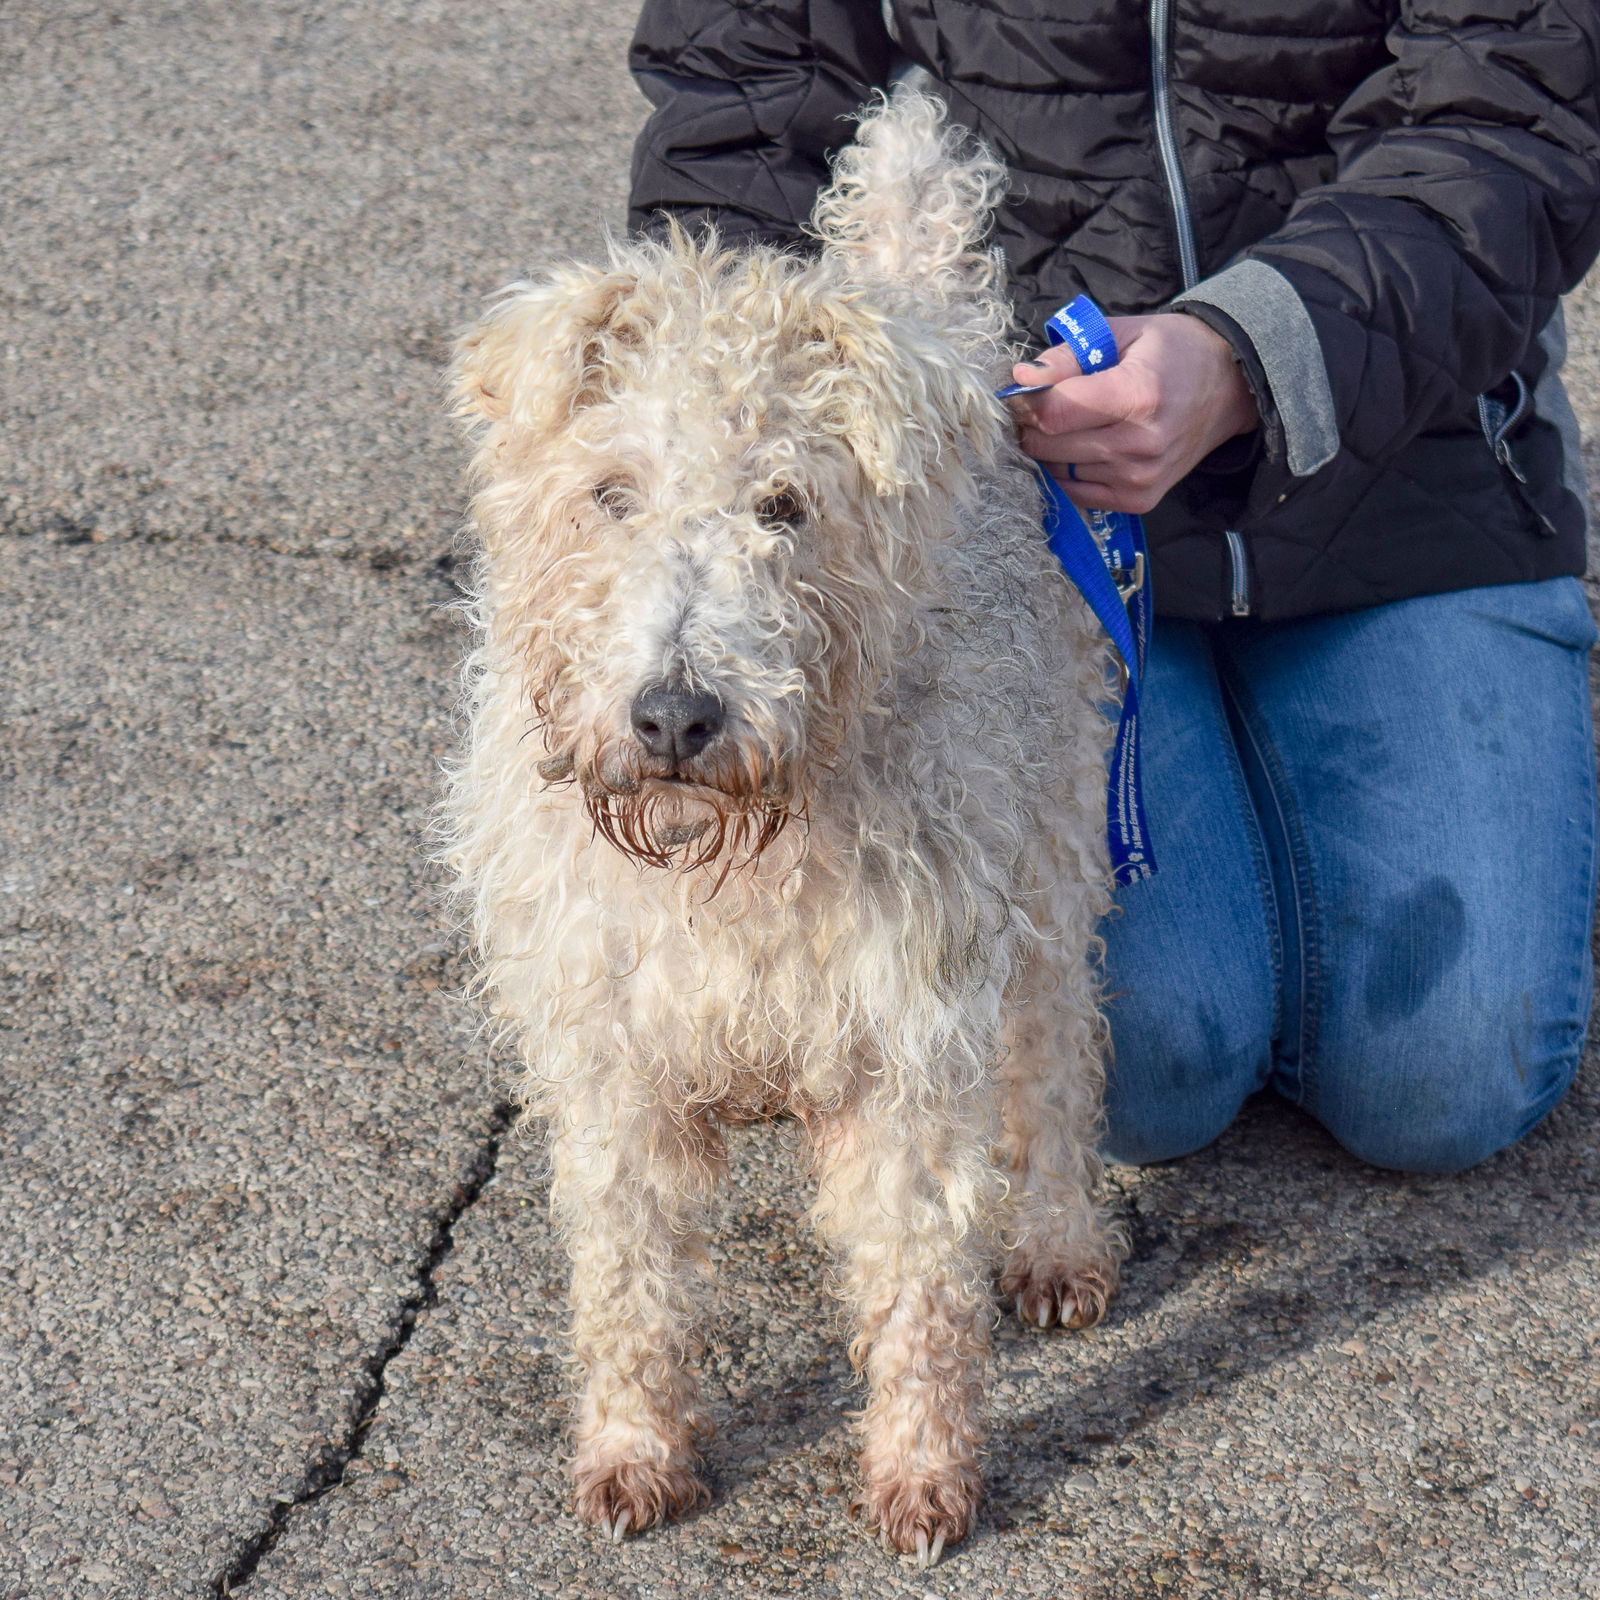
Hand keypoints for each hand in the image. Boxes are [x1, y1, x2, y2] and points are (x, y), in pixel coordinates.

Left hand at [1009, 313, 1258, 513]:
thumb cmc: (1172, 352)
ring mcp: (1140, 478)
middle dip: (1033, 426)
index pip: (1054, 414)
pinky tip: (1084, 447)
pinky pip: (1077, 493)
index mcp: (1137, 396)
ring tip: (1071, 423)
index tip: (1023, 390)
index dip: (1027, 402)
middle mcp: (1140, 444)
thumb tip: (1022, 378)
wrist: (1229, 387)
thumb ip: (1068, 356)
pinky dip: (1069, 472)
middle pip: (1050, 447)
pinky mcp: (1139, 500)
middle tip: (1043, 405)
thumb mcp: (1122, 334)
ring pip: (1058, 471)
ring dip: (1051, 449)